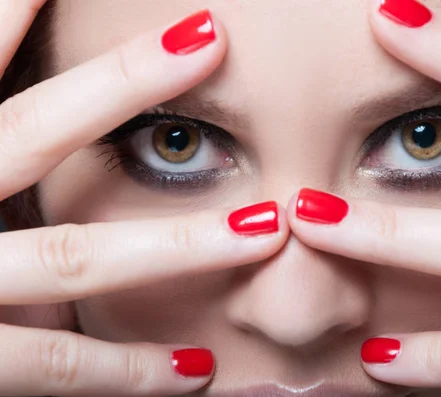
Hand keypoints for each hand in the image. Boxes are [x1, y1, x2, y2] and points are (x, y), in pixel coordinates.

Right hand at [0, 2, 286, 395]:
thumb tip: (22, 24)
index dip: (16, 6)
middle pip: (31, 130)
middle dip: (121, 82)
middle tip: (211, 37)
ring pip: (73, 258)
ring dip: (179, 243)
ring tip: (265, 228)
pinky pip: (58, 368)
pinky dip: (131, 370)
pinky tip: (200, 366)